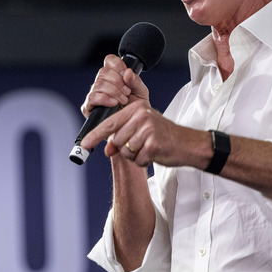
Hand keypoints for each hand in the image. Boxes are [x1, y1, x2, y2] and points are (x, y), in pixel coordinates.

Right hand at [80, 54, 149, 117]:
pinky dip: (104, 99)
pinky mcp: (89, 107)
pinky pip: (92, 97)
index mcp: (114, 76)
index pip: (110, 61)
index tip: (126, 76)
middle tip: (127, 92)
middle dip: (118, 82)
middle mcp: (102, 83)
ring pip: (98, 84)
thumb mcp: (140, 92)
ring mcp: (95, 94)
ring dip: (113, 92)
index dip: (117, 65)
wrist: (134, 125)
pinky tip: (113, 103)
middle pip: (103, 71)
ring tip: (123, 100)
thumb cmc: (136, 108)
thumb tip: (127, 72)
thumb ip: (135, 81)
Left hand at [81, 99, 204, 167]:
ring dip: (135, 155)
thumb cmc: (165, 136)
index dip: (95, 135)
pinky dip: (144, 161)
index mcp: (137, 109)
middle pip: (117, 140)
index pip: (110, 123)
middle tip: (143, 144)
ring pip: (126, 151)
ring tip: (149, 148)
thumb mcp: (142, 130)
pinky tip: (154, 154)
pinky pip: (137, 160)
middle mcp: (142, 117)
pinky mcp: (153, 145)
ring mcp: (148, 130)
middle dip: (126, 148)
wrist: (187, 144)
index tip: (84, 144)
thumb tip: (107, 149)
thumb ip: (122, 136)